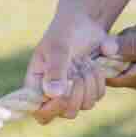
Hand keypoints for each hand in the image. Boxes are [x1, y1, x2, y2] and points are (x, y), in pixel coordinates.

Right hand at [26, 4, 120, 123]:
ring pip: (86, 105)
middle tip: (78, 66)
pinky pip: (98, 96)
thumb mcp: (57, 47)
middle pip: (67, 113)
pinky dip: (98, 79)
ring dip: (89, 82)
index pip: (40, 113)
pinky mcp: (89, 89)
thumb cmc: (64, 32)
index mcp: (37, 85)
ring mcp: (73, 93)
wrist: (84, 23)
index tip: (64, 90)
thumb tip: (54, 94)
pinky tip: (92, 64)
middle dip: (78, 90)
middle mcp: (53, 94)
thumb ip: (55, 69)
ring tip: (84, 61)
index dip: (52, 109)